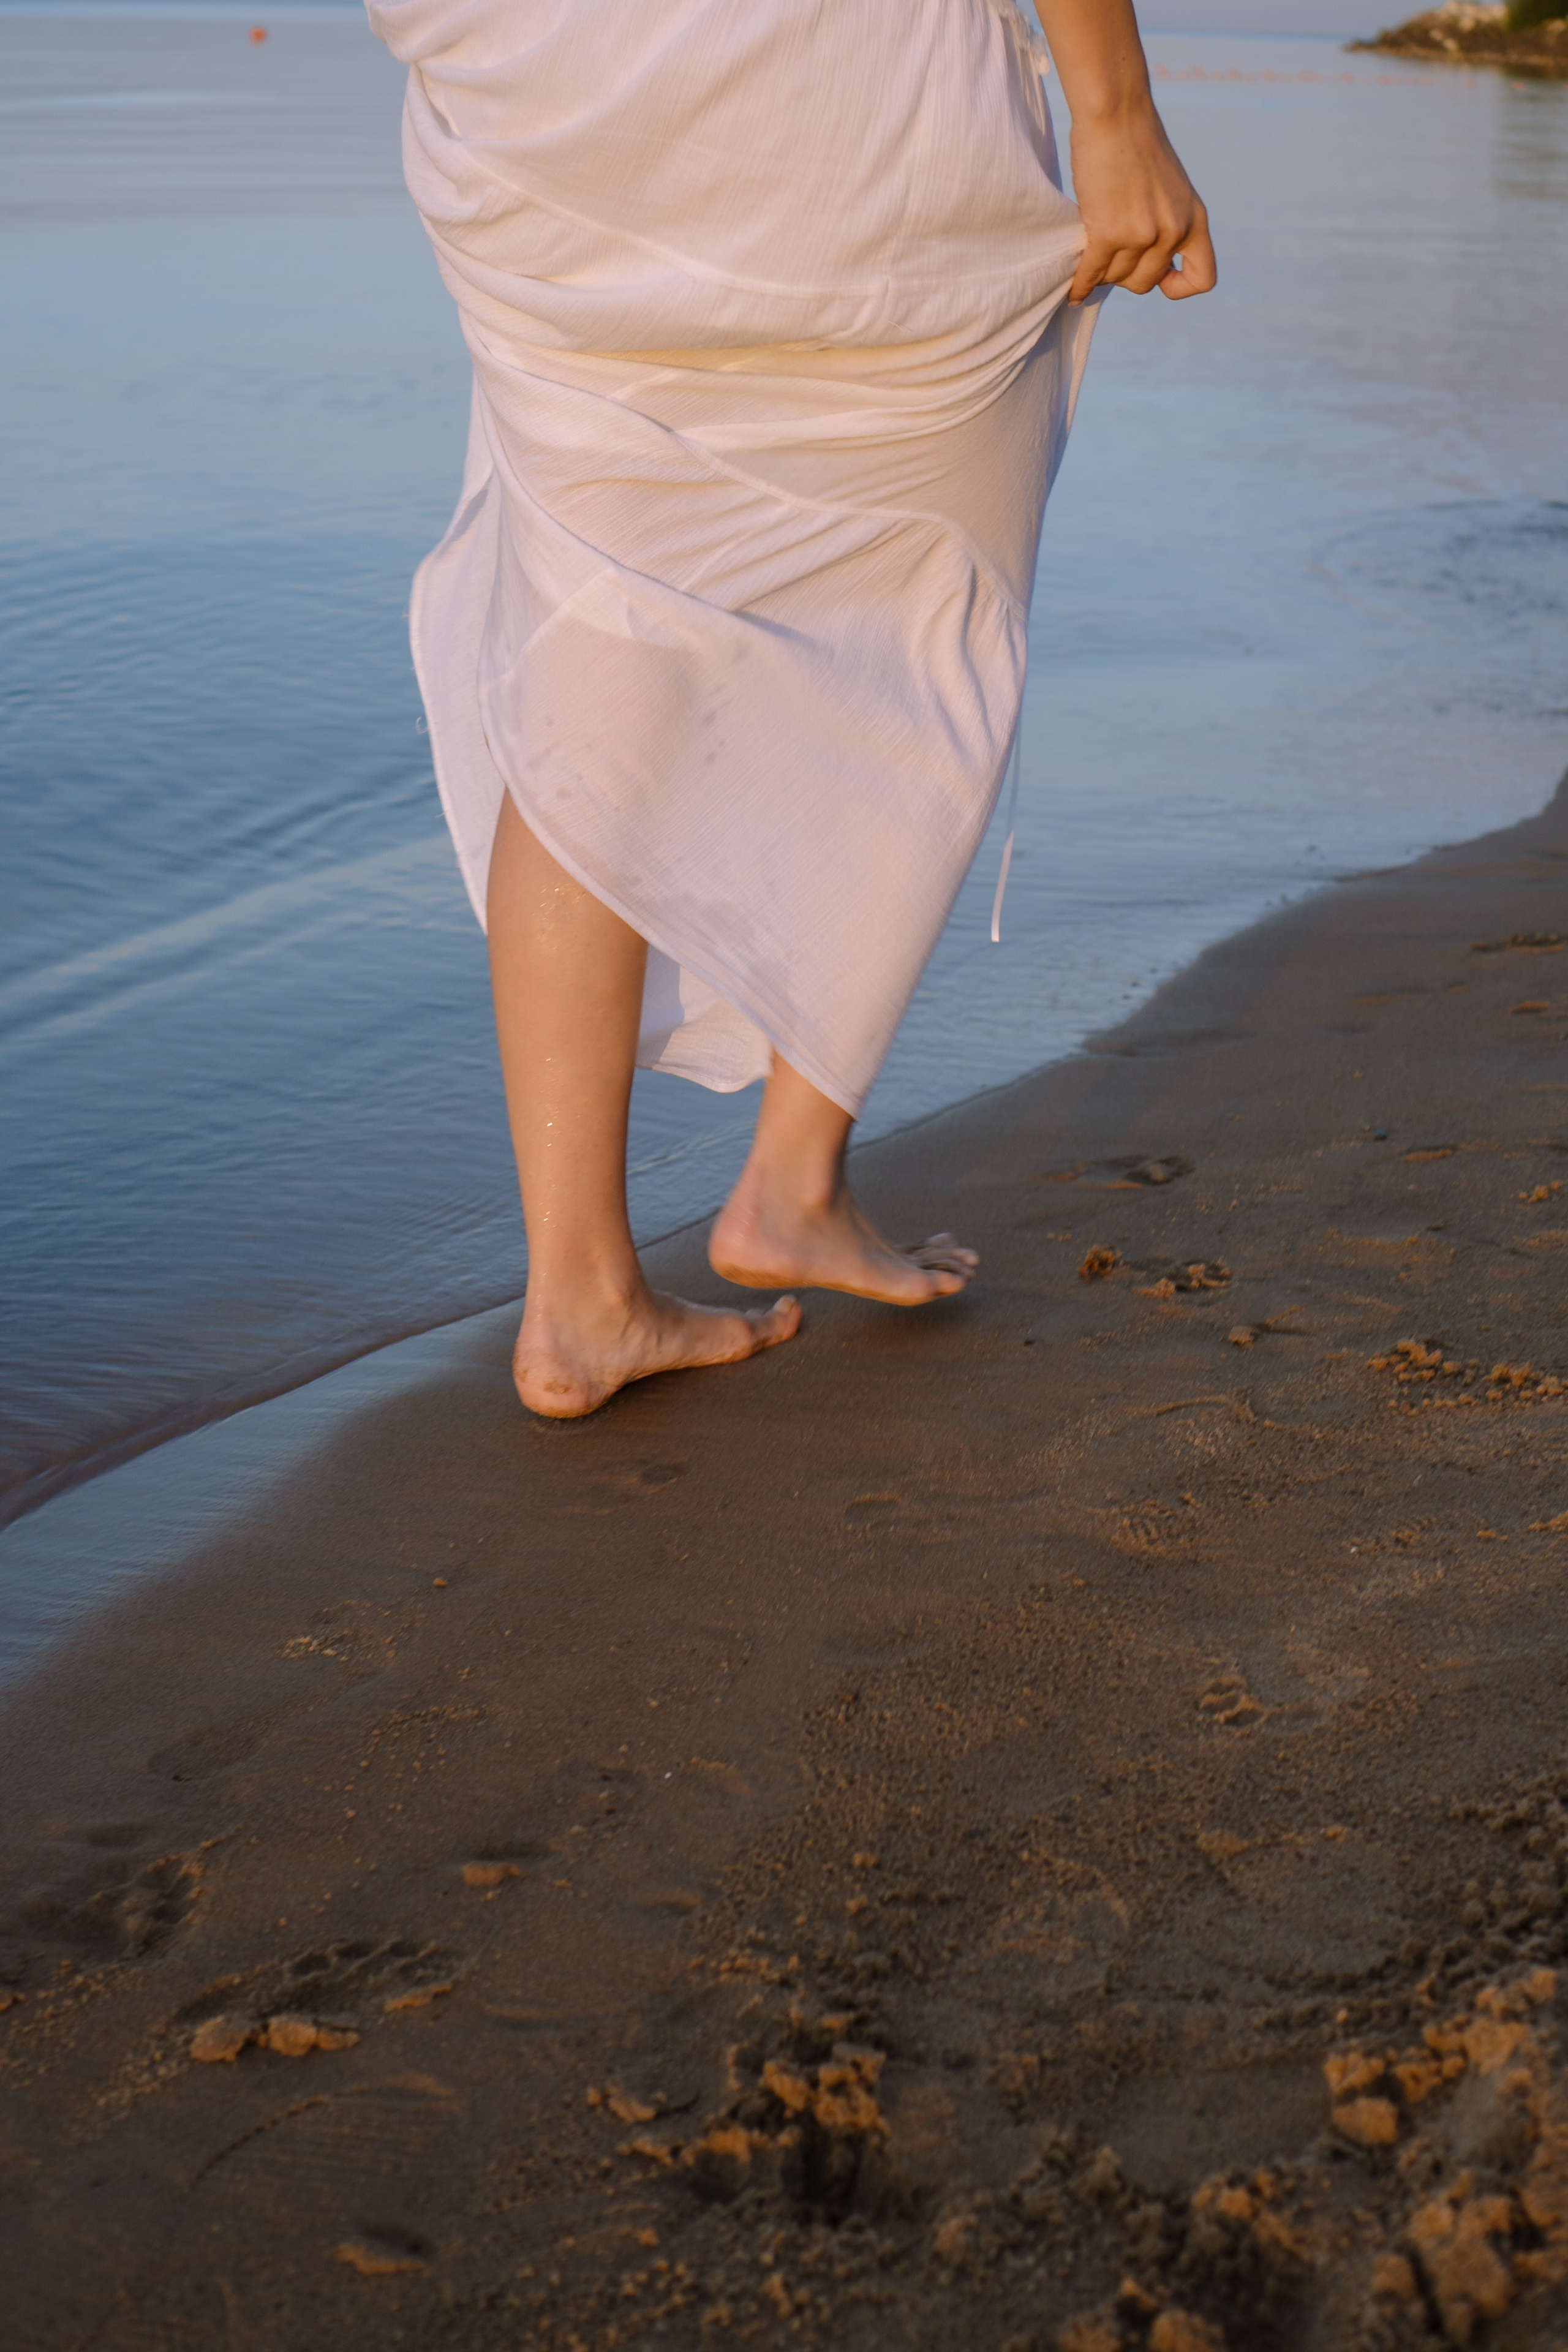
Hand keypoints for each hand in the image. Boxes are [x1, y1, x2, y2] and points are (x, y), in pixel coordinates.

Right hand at [1067, 101, 1215, 304]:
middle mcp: (1173, 231)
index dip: (1179, 286)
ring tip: (1093, 255)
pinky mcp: (1109, 232)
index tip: (1161, 276)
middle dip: (1126, 275)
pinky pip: (1093, 275)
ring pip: (1117, 279)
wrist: (1116, 113)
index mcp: (1194, 220)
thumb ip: (1167, 222)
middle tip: (1112, 255)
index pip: (1203, 279)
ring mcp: (1142, 234)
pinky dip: (1081, 285)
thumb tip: (1146, 261)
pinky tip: (1074, 290)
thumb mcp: (1170, 187)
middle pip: (1145, 283)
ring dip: (1102, 271)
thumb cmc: (1136, 143)